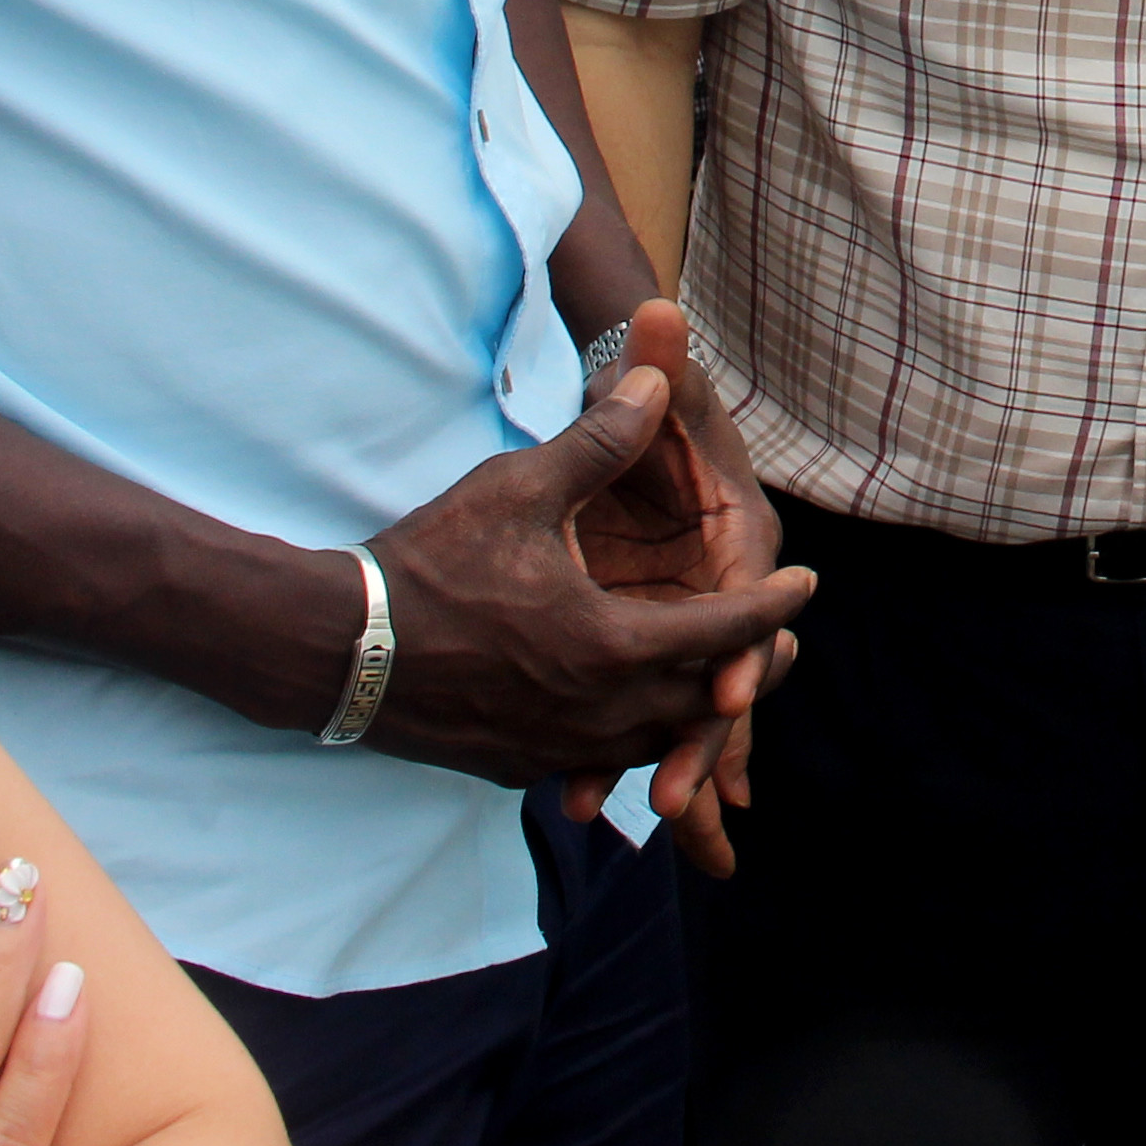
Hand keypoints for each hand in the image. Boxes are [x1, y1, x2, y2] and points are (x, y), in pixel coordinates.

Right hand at [361, 363, 815, 796]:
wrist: (338, 649)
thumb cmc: (432, 563)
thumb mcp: (522, 487)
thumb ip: (599, 439)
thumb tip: (654, 378)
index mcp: (613, 646)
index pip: (724, 631)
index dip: (772, 606)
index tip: (807, 585)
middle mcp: (597, 712)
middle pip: (701, 701)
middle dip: (746, 668)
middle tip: (778, 643)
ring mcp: (556, 750)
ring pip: (654, 740)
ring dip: (692, 710)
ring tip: (715, 681)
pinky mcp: (518, 766)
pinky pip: (597, 760)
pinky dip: (631, 738)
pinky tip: (628, 716)